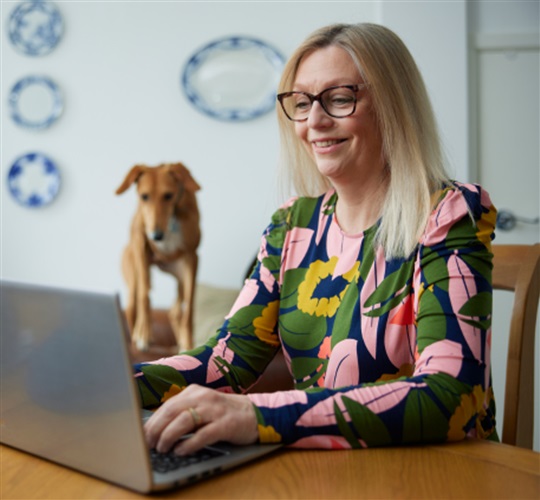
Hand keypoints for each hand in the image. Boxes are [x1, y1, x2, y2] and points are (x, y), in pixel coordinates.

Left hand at [144, 384, 258, 455]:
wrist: (255, 414)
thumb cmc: (223, 414)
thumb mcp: (201, 407)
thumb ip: (183, 413)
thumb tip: (156, 430)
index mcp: (194, 392)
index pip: (167, 406)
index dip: (152, 422)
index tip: (143, 436)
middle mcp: (203, 397)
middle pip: (172, 411)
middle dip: (156, 429)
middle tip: (149, 445)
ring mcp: (215, 410)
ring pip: (185, 420)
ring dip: (169, 436)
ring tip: (162, 448)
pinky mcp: (226, 424)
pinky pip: (204, 434)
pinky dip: (189, 443)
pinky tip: (181, 451)